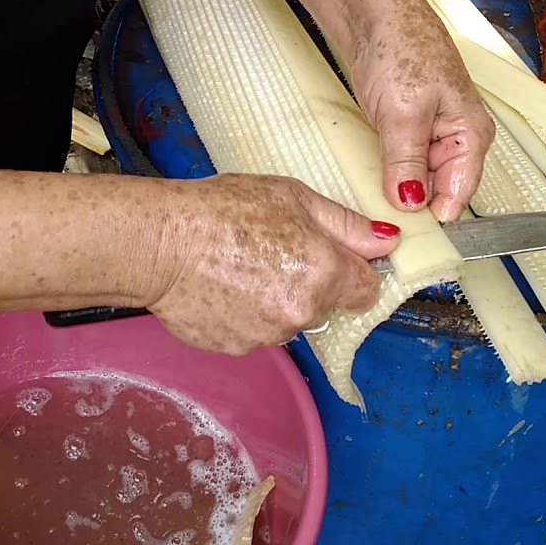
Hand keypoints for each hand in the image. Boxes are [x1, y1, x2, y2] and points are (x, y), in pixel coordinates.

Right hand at [147, 174, 397, 353]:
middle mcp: (303, 311)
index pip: (367, 291)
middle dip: (310, 284)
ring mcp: (269, 335)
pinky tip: (221, 287)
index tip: (334, 258)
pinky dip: (245, 315)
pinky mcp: (238, 349)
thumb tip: (387, 241)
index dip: (353, 272)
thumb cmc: (221, 210)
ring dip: (275, 301)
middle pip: (326, 306)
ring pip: (289, 321)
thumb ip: (345, 224)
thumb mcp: (291, 196)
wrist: (158, 243)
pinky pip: (255, 333)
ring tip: (239, 268)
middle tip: (271, 252)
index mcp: (325, 272)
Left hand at [350, 3, 494, 221]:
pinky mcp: (410, 133)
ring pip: (418, 183)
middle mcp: (458, 140)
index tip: (405, 232)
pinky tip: (374, 177)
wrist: (376, 16)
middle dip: (414, 206)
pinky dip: (388, 174)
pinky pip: (403, 167)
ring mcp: (433, 137)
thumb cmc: (401, 48)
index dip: (433, 217)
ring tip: (377, 192)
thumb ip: (407, 163)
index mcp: (471, 135)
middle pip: (440, 193)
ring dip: (398, 190)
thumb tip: (410, 203)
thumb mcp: (403, 114)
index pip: (459, 195)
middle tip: (384, 217)